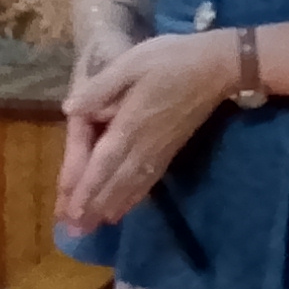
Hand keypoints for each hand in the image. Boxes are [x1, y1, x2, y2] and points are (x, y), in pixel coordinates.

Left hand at [58, 29, 238, 229]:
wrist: (217, 67)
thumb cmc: (172, 58)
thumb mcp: (132, 62)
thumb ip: (101, 87)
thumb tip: (70, 108)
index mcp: (131, 122)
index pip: (103, 161)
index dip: (86, 187)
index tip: (70, 210)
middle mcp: (143, 144)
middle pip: (114, 181)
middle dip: (92, 205)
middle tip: (74, 229)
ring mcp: (159, 150)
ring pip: (131, 186)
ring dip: (110, 207)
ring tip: (92, 227)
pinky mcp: (170, 151)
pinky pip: (147, 181)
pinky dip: (132, 199)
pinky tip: (122, 209)